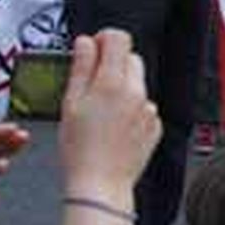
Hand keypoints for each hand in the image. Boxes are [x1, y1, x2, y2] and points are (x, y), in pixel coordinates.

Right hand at [59, 30, 160, 200]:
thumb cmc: (80, 150)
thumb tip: (86, 43)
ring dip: (121, 88)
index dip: (103, 39)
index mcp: (112, 83)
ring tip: (101, 112)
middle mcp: (136, 93)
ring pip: (137, 84)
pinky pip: (144, 107)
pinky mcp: (155, 126)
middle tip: (91, 84)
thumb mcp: (70, 104)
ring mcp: (149, 110)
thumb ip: (80, 67)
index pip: (119, 38)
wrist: (101, 186)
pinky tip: (114, 128)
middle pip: (131, 58)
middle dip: (112, 64)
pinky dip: (131, 110)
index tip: (92, 50)